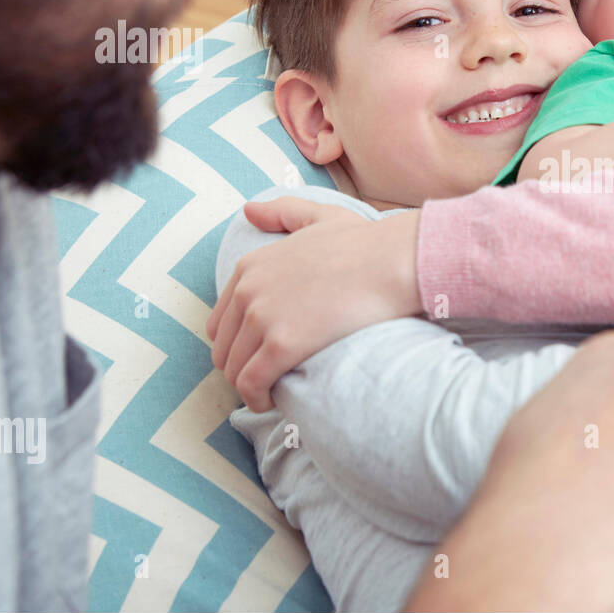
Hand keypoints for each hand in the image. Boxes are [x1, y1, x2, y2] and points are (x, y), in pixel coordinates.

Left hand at [206, 198, 422, 409]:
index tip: (258, 355)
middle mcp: (249, 291)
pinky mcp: (283, 344)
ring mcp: (263, 318)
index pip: (220, 320)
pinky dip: (257, 399)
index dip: (236, 343)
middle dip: (240, 368)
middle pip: (223, 349)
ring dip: (248, 388)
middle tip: (266, 379)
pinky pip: (252, 384)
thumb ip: (283, 212)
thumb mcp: (320, 216)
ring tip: (271, 394)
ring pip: (234, 370)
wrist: (392, 261)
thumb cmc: (366, 242)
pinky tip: (273, 401)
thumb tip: (249, 210)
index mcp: (251, 266)